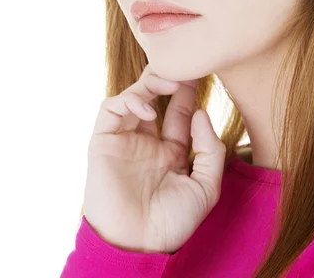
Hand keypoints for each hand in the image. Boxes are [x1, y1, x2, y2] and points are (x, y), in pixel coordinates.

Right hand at [83, 63, 225, 253]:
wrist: (138, 247)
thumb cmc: (172, 224)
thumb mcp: (205, 187)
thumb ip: (210, 150)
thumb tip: (201, 113)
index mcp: (171, 152)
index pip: (179, 113)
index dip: (189, 93)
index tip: (203, 73)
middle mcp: (147, 142)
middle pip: (155, 98)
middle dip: (169, 78)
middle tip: (186, 65)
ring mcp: (124, 140)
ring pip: (133, 96)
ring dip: (151, 83)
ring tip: (172, 82)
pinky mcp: (104, 141)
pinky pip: (111, 109)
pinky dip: (129, 102)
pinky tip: (149, 111)